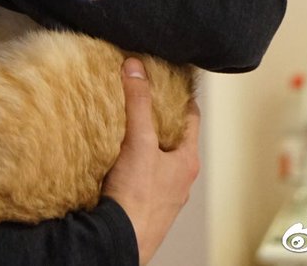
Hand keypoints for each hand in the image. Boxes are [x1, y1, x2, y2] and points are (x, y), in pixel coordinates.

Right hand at [102, 58, 200, 265]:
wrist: (122, 239)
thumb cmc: (138, 197)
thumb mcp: (139, 143)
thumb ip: (138, 104)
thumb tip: (135, 67)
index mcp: (187, 161)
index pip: (191, 118)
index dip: (181, 96)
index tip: (170, 79)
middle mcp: (179, 178)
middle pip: (173, 138)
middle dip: (158, 118)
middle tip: (141, 97)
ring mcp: (163, 194)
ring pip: (157, 158)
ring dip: (144, 142)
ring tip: (124, 125)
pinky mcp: (144, 204)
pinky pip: (141, 175)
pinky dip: (132, 162)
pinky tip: (115, 158)